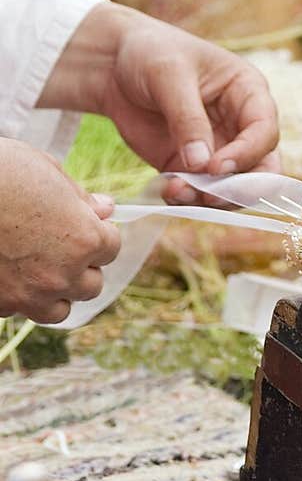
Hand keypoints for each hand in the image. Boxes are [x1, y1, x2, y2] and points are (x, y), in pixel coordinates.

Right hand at [0, 140, 119, 323]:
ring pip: (59, 309)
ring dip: (55, 292)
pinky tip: (7, 272)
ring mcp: (29, 294)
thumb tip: (105, 208)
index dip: (99, 234)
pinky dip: (16, 295)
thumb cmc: (2, 171)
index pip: (112, 248)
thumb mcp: (47, 170)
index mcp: (84, 239)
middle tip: (61, 246)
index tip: (85, 225)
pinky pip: (18, 309)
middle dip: (81, 266)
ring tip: (39, 269)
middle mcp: (63, 274)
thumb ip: (80, 197)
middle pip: (91, 285)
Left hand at [39, 4, 279, 203]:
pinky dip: (189, 199)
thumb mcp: (169, 75)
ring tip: (177, 190)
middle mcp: (241, 125)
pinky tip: (169, 190)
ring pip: (234, 188)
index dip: (247, 153)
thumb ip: (187, 119)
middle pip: (263, 168)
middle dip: (241, 188)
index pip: (265, 131)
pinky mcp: (192, 166)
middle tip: (211, 195)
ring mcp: (219, 149)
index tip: (216, 166)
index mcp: (249, 92)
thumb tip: (202, 163)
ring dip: (211, 198)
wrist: (113, 66)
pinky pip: (201, 192)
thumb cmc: (150, 53)